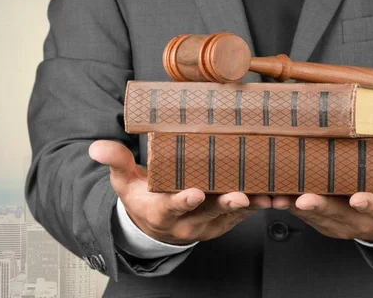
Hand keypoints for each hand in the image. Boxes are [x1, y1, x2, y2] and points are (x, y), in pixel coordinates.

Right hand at [89, 140, 270, 244]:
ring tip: (267, 197)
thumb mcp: (124, 182)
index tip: (193, 193)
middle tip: (239, 195)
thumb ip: (116, 163)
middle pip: (207, 211)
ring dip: (250, 206)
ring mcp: (208, 222)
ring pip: (231, 214)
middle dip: (224, 203)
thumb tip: (96, 147)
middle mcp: (187, 221)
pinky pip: (244, 214)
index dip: (182, 201)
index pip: (170, 207)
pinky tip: (275, 195)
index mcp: (161, 210)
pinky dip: (260, 205)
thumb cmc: (143, 197)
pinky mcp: (225, 221)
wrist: (158, 225)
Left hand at [271, 125, 372, 241]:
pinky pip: (304, 216)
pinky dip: (288, 206)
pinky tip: (270, 195)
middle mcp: (361, 221)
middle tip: (303, 198)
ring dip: (295, 208)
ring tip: (276, 196)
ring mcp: (340, 225)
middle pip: (338, 214)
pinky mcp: (324, 224)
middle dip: (319, 206)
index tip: (358, 198)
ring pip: (315, 217)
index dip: (367, 204)